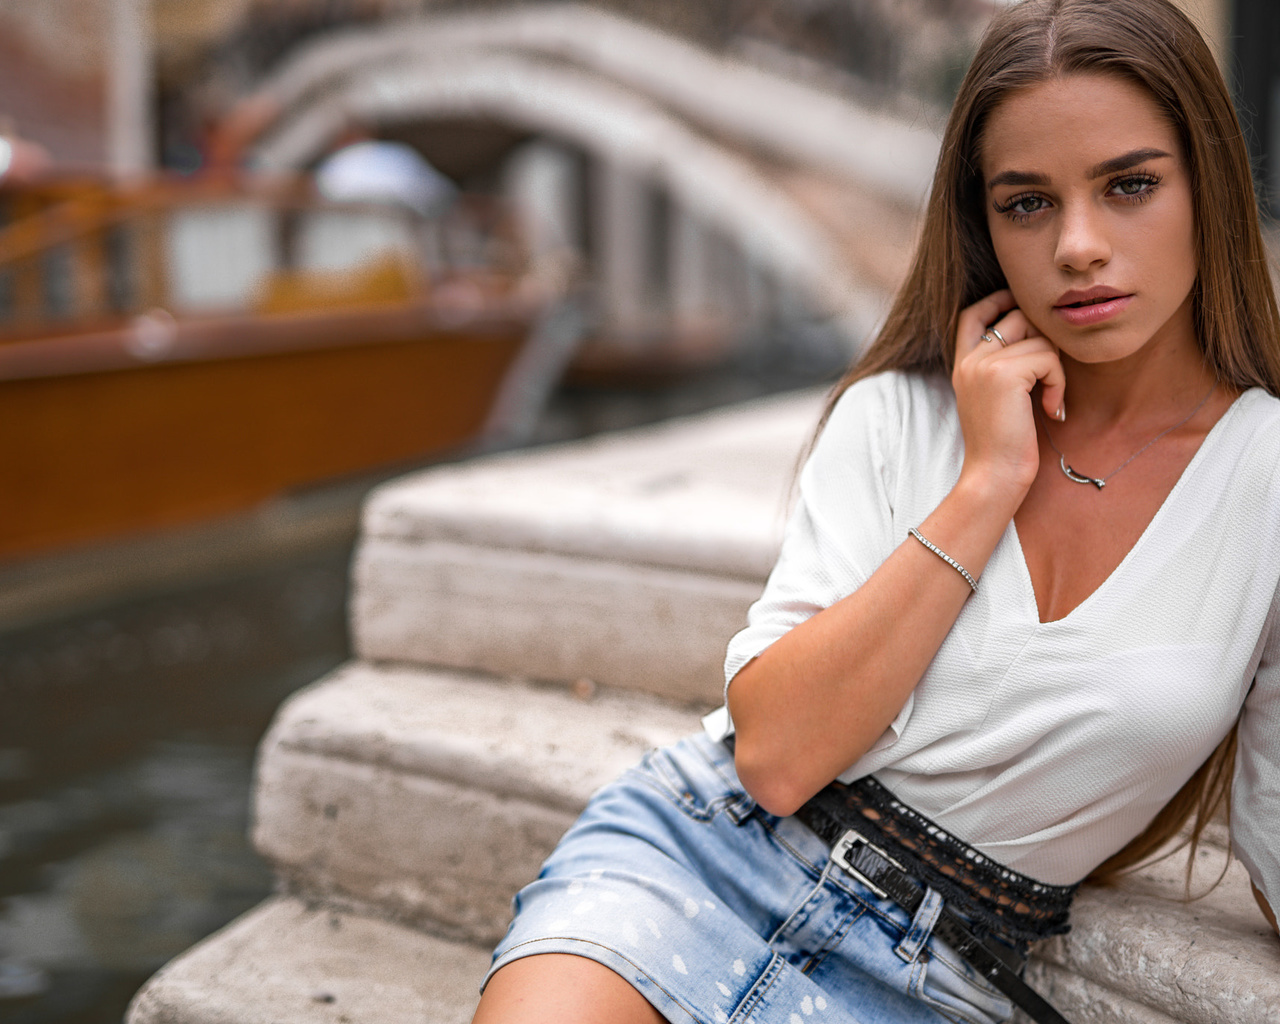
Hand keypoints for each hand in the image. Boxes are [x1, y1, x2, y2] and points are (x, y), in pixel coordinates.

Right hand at [951, 290, 1064, 502]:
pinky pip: (1048, 358)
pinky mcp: (1004, 374)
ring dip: (1055, 367)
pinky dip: (1059, 383)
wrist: (993, 475)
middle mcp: (969, 359)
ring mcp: (983, 364)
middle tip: (1049, 377)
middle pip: (1016, 317)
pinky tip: (1052, 410)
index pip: (972, 314)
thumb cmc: (1001, 444)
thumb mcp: (994, 398)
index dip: (999, 302)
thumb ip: (1002, 366)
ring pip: (1038, 337)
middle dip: (1043, 340)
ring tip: (1050, 400)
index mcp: (961, 364)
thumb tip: (1038, 333)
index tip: (1025, 315)